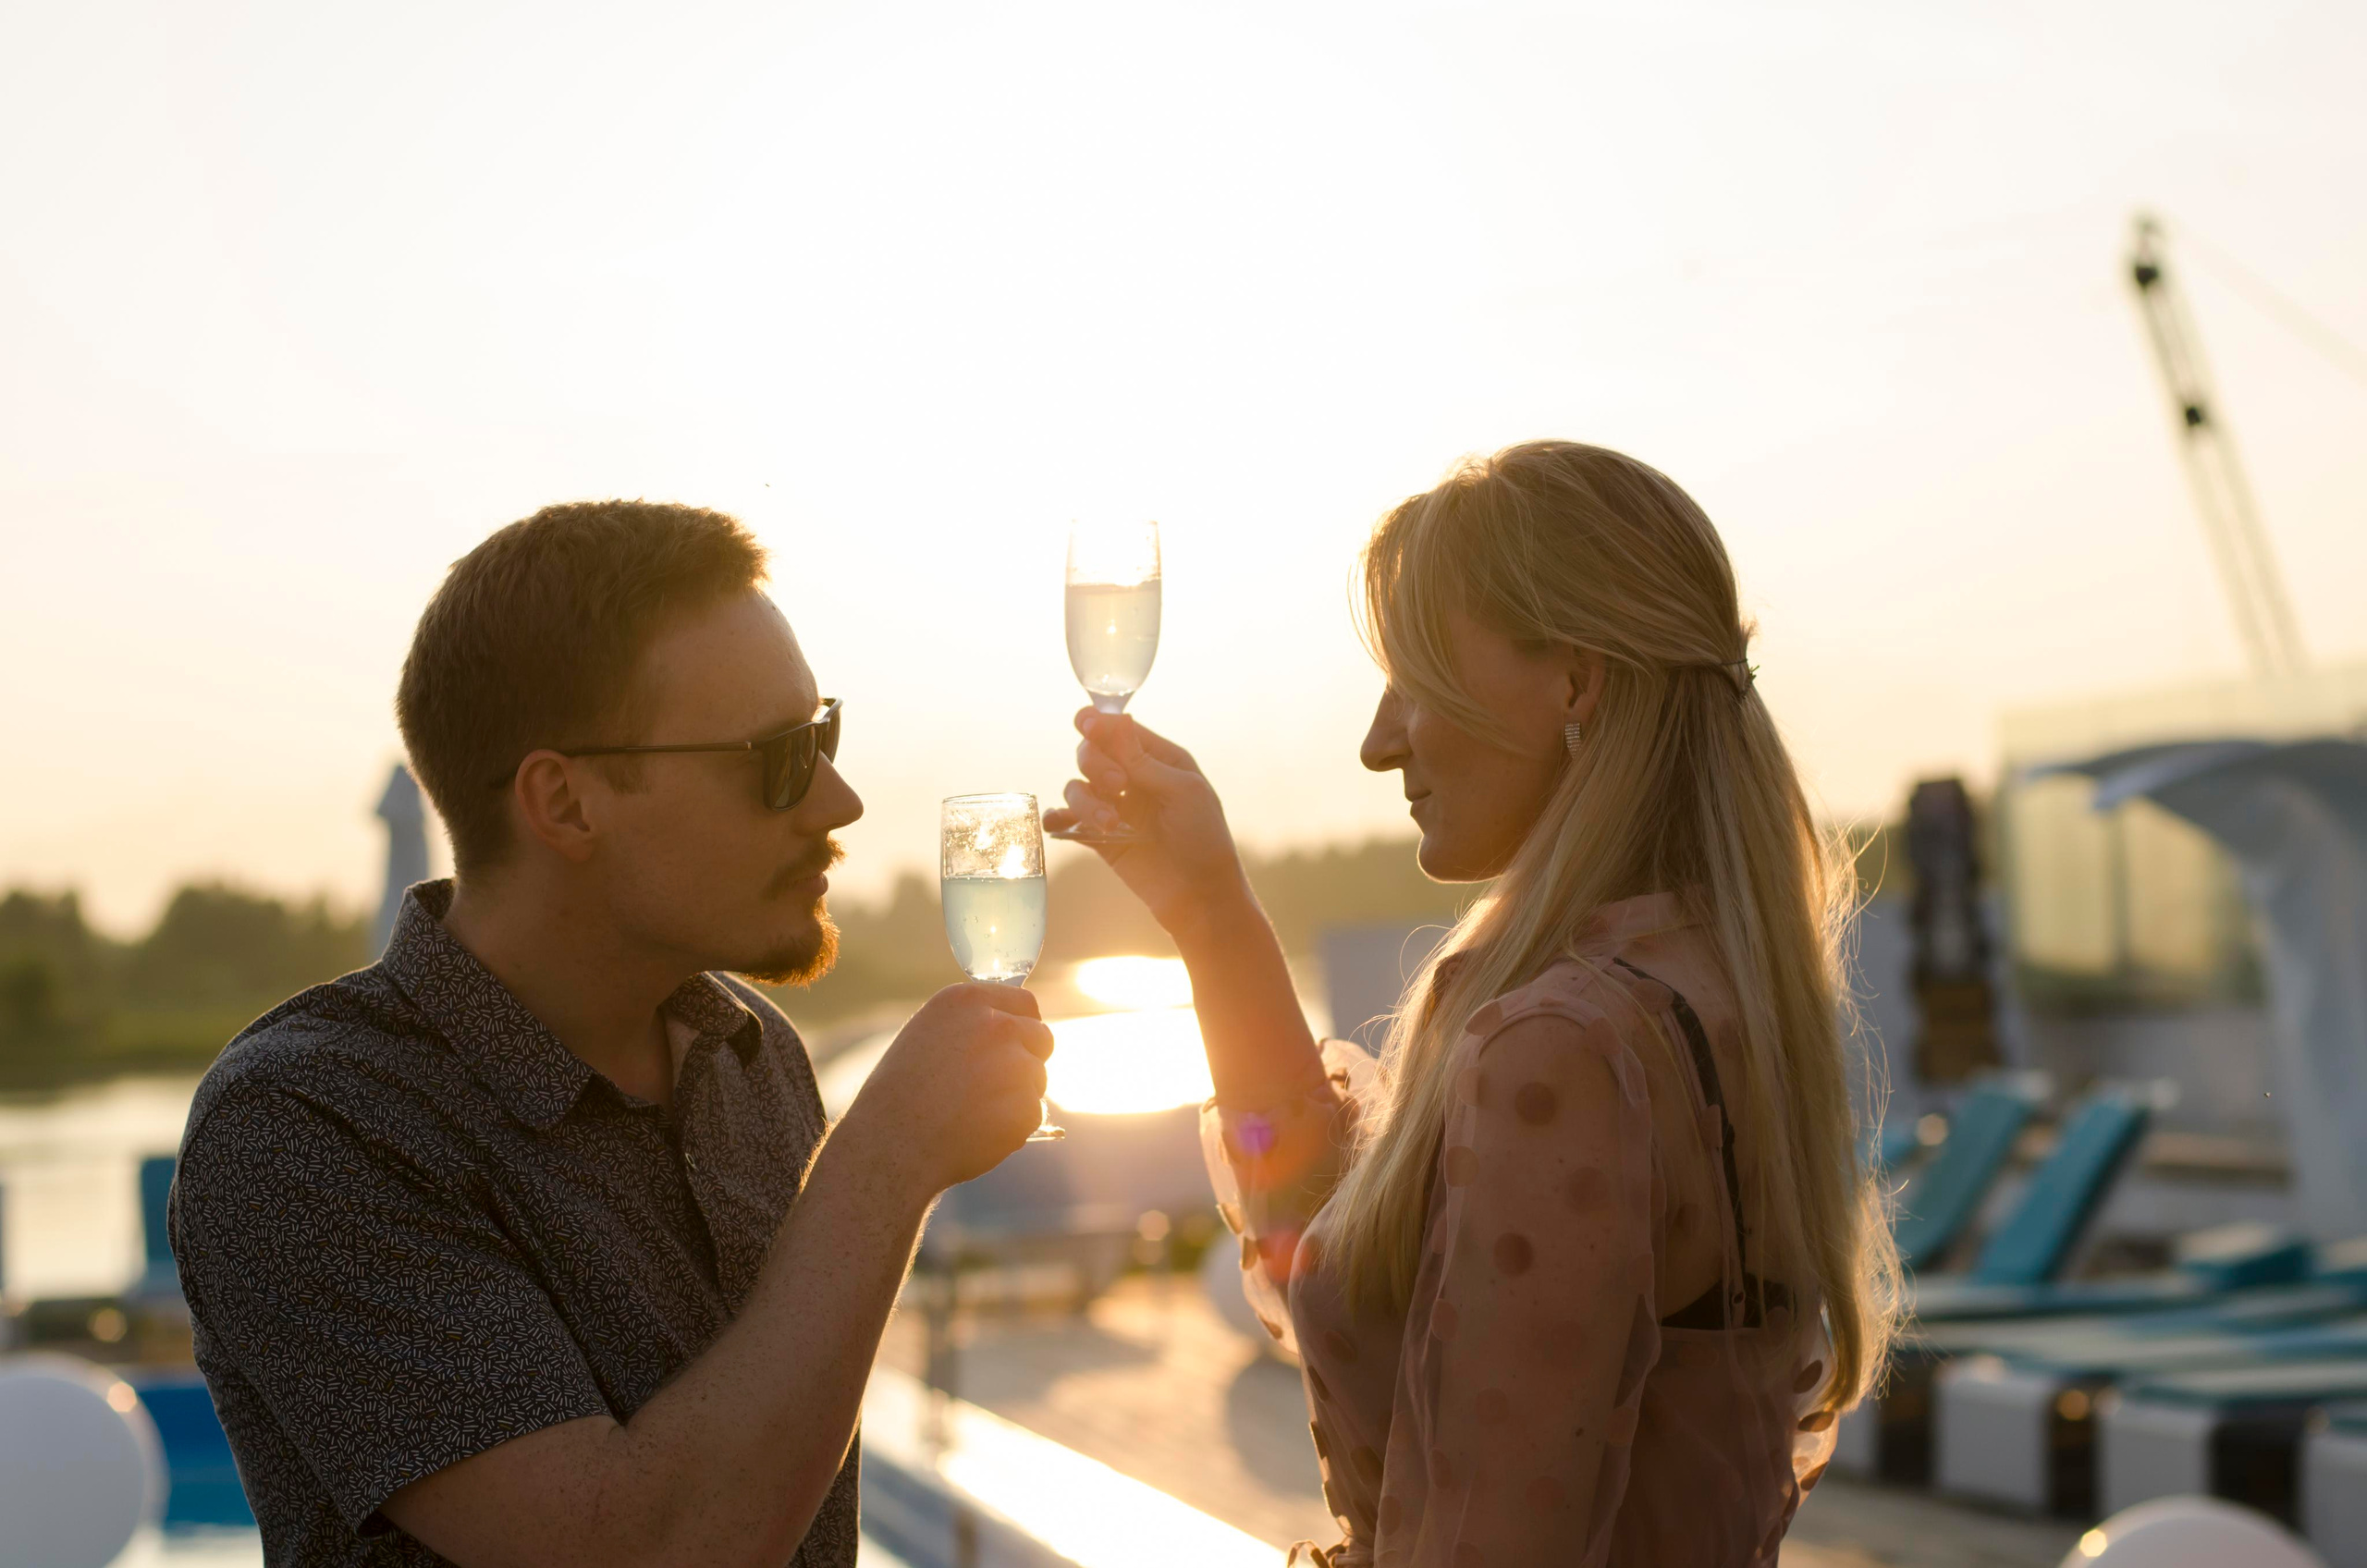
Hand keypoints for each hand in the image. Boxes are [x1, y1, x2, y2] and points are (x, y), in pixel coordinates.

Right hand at [839, 983, 1053, 1198]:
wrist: (888, 1146)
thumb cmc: (899, 1096)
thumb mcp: (927, 1037)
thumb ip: (970, 1027)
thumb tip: (1011, 1028)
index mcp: (966, 1001)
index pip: (1025, 1002)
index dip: (1022, 1026)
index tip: (1016, 1043)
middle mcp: (995, 1025)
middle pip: (1042, 1038)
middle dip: (1027, 1061)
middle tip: (992, 1087)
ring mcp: (1014, 1064)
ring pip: (1037, 1079)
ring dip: (1017, 1097)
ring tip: (970, 1114)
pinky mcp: (1024, 1105)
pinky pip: (1032, 1114)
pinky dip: (1012, 1128)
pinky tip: (976, 1133)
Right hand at [1042, 709, 1255, 940]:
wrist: (1200, 895)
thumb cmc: (1204, 839)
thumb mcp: (1183, 792)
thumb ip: (1144, 761)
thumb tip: (1117, 721)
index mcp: (1159, 761)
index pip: (1120, 731)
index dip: (1099, 723)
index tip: (1085, 724)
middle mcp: (1133, 779)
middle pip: (1091, 753)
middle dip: (1097, 764)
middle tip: (1117, 784)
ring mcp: (1114, 808)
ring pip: (1077, 787)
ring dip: (1086, 801)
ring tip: (1110, 825)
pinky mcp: (1099, 838)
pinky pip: (1067, 821)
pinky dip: (1058, 819)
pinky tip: (1058, 825)